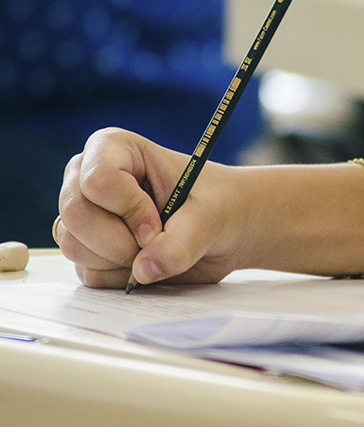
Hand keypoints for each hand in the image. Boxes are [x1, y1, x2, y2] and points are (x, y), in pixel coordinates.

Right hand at [56, 128, 242, 287]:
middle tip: (157, 242)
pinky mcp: (89, 250)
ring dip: (121, 259)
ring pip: (75, 246)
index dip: (130, 209)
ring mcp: (86, 215)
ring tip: (157, 248)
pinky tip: (148, 261)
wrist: (226, 231)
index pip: (97, 181)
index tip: (160, 222)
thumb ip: (179, 244)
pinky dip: (121, 277)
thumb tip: (142, 271)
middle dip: (120, 240)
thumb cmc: (219, 206)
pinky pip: (88, 273)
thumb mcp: (210, 218)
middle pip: (76, 214)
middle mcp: (88, 178)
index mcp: (114, 148)